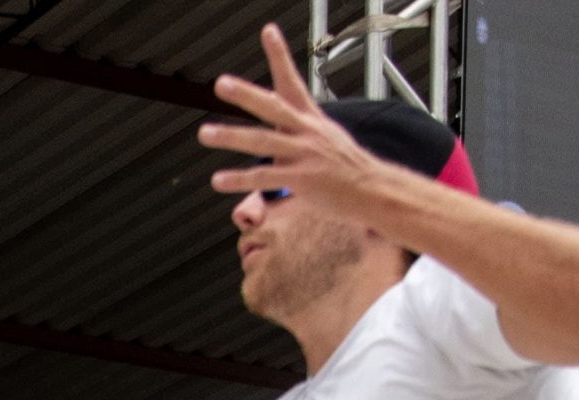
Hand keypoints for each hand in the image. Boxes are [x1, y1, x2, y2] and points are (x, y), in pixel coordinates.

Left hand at [199, 25, 393, 218]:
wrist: (373, 189)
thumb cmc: (344, 165)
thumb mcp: (325, 136)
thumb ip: (298, 126)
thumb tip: (279, 121)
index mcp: (310, 117)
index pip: (292, 81)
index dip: (280, 55)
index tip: (268, 31)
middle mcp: (306, 131)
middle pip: (272, 107)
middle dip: (246, 94)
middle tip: (222, 84)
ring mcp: (303, 154)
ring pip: (262, 142)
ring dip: (231, 136)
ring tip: (205, 133)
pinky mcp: (302, 179)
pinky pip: (264, 178)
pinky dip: (239, 180)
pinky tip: (218, 180)